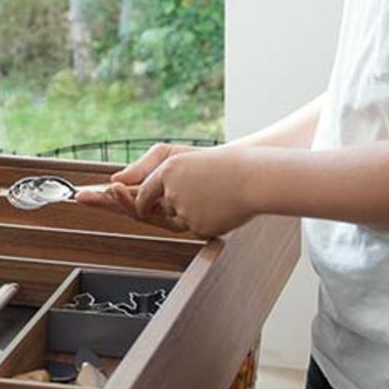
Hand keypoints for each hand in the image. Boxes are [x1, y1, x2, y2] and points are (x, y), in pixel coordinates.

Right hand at [70, 141, 193, 221]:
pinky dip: (146, 201)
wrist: (241, 171)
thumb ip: (143, 166)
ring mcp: (176, 216)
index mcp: (155, 194)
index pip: (124, 199)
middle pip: (128, 208)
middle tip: (85, 197)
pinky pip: (164, 214)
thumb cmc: (205, 162)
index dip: (102, 199)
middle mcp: (162, 208)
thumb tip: (116, 179)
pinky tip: (136, 192)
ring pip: (143, 213)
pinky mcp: (191, 224)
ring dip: (125, 201)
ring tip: (113, 189)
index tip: (82, 195)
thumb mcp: (168, 155)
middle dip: (107, 202)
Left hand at [134, 145, 254, 238]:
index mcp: (168, 170)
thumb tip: (133, 188)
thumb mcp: (191, 160)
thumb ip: (162, 174)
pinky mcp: (199, 227)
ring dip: (195, 212)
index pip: (143, 194)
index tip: (142, 209)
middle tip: (191, 201)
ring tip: (217, 196)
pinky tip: (223, 208)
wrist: (255, 179)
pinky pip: (197, 228)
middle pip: (163, 210)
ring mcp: (185, 210)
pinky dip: (208, 221)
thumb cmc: (227, 166)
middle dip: (171, 209)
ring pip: (182, 219)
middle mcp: (172, 190)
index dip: (140, 204)